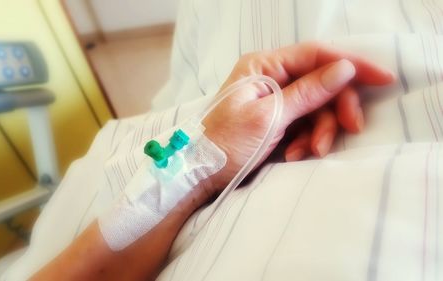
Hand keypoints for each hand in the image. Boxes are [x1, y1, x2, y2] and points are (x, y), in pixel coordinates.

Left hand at [200, 42, 393, 193]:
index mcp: (263, 66)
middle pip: (321, 83)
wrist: (200, 174)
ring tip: (307, 152)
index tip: (383, 78)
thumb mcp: (268, 116)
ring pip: (317, 108)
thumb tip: (344, 69)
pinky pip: (306, 124)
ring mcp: (275, 99)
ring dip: (319, 132)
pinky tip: (295, 155)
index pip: (315, 55)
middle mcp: (271, 77)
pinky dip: (306, 140)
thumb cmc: (226, 143)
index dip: (351, 64)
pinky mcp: (277, 120)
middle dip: (335, 109)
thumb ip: (307, 92)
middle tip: (351, 129)